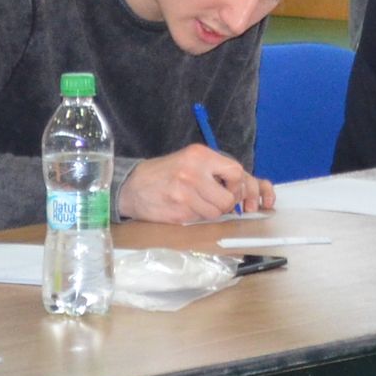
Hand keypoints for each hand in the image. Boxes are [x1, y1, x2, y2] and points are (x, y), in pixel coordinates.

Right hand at [118, 143, 271, 223]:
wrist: (132, 186)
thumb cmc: (166, 172)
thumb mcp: (190, 160)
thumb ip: (215, 169)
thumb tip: (243, 188)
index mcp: (200, 155)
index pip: (236, 172)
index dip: (237, 185)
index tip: (230, 189)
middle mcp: (193, 173)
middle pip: (228, 198)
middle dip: (226, 204)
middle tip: (215, 201)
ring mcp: (184, 194)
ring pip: (216, 213)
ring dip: (210, 212)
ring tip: (197, 203)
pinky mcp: (177, 212)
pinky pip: (200, 220)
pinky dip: (196, 217)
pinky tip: (185, 208)